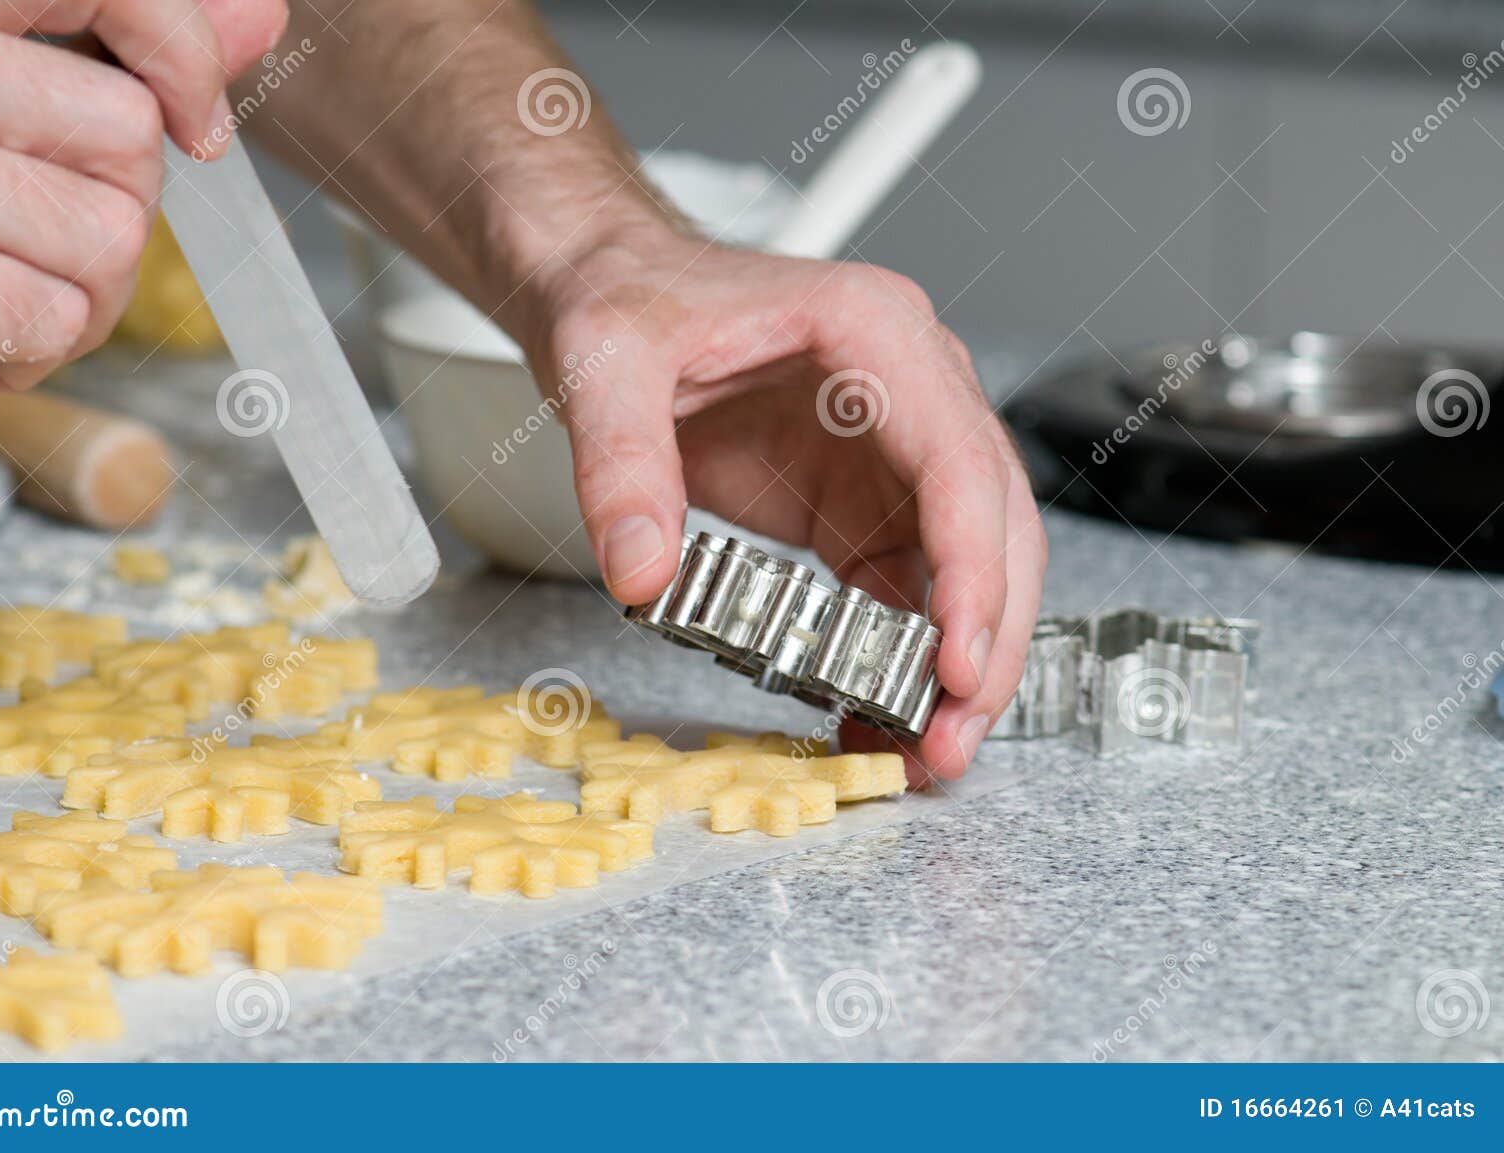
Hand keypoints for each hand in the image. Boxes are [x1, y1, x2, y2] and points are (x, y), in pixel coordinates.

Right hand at [0, 0, 287, 390]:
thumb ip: (109, 42)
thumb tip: (265, 19)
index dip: (180, 49)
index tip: (197, 125)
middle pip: (127, 140)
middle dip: (107, 217)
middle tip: (22, 245)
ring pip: (109, 240)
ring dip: (74, 297)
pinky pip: (55, 318)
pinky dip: (25, 352)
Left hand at [529, 230, 1046, 784]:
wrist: (608, 290)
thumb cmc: (629, 297)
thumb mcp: (606, 366)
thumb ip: (621, 466)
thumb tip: (642, 572)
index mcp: (875, 336)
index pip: (959, 464)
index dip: (971, 572)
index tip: (958, 663)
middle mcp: (908, 393)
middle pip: (990, 528)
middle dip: (983, 642)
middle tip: (949, 739)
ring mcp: (891, 453)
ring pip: (961, 571)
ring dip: (952, 665)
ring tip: (921, 753)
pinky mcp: (857, 503)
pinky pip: (901, 590)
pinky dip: (898, 658)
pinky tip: (877, 717)